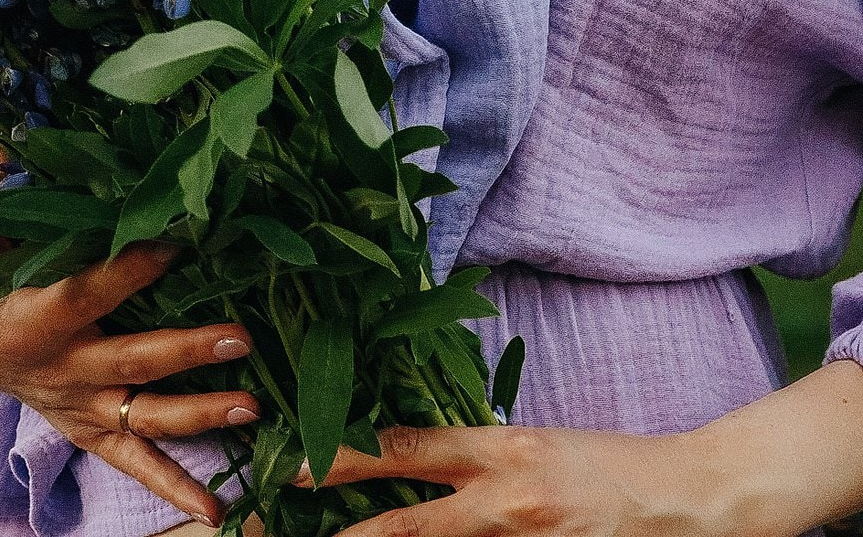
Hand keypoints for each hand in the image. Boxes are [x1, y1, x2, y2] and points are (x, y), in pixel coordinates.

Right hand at [0, 226, 257, 528]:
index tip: (180, 242)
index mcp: (30, 319)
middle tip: (241, 337)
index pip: (92, 290)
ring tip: (253, 411)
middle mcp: (59, 370)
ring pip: (142, 418)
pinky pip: (130, 460)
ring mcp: (75, 405)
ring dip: (199, 417)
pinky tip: (217, 512)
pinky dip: (172, 486)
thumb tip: (15, 130)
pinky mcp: (84, 425)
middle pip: (132, 362)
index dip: (134, 267)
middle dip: (188, 350)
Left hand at [297, 422, 751, 536]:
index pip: (407, 452)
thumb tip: (406, 459)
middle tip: (287, 522)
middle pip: (407, 526)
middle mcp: (505, 502)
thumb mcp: (534, 442)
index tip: (299, 462)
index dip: (347, 457)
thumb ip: (473, 456)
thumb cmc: (604, 465)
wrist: (682, 500)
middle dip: (348, 532)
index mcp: (501, 451)